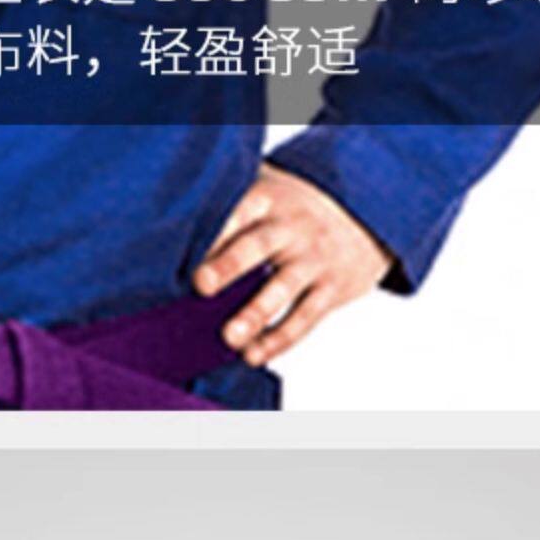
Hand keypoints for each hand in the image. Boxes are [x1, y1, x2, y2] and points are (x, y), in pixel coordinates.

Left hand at [191, 162, 391, 368]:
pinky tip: (253, 354)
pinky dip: (278, 339)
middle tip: (202, 285)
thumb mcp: (270, 185)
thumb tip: (175, 220)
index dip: (214, 228)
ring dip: (255, 315)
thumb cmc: (296, 203)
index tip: (186, 249)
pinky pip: (304, 318)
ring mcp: (313, 259)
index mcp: (270, 197)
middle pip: (258, 245)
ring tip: (230, 337)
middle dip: (230, 265)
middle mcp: (291, 227)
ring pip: (283, 289)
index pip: (239, 209)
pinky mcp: (330, 289)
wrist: (364, 209)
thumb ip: (231, 196)